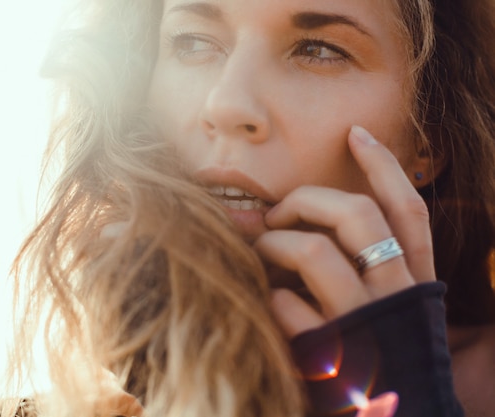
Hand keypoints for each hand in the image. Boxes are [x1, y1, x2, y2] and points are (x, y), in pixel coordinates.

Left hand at [254, 125, 435, 338]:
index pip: (408, 211)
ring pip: (315, 251)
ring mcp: (363, 324)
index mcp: (416, 283)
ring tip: (260, 249)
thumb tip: (310, 225)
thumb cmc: (383, 360)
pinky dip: (270, 296)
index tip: (356, 134)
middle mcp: (396, 296)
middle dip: (308, 201)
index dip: (384, 168)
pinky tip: (268, 302)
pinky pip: (287, 304)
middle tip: (278, 211)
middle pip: (356, 217)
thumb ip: (369, 270)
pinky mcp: (330, 354)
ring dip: (276, 243)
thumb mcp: (391, 311)